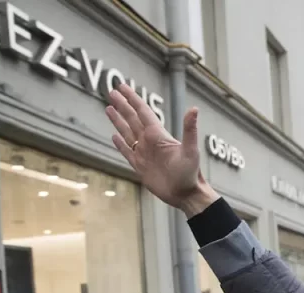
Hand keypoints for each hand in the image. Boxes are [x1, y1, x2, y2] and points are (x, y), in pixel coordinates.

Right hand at [105, 84, 217, 216]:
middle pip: (133, 119)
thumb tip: (194, 109)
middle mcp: (150, 142)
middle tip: (112, 91)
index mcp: (159, 135)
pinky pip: (127, 152)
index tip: (122, 86)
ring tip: (108, 108)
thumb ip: (189, 129)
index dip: (132, 99)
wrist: (185, 194)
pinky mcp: (140, 167)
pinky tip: (114, 136)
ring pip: (128, 133)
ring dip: (118, 121)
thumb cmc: (191, 173)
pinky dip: (120, 143)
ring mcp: (145, 154)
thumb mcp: (191, 150)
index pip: (143, 112)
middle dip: (122, 105)